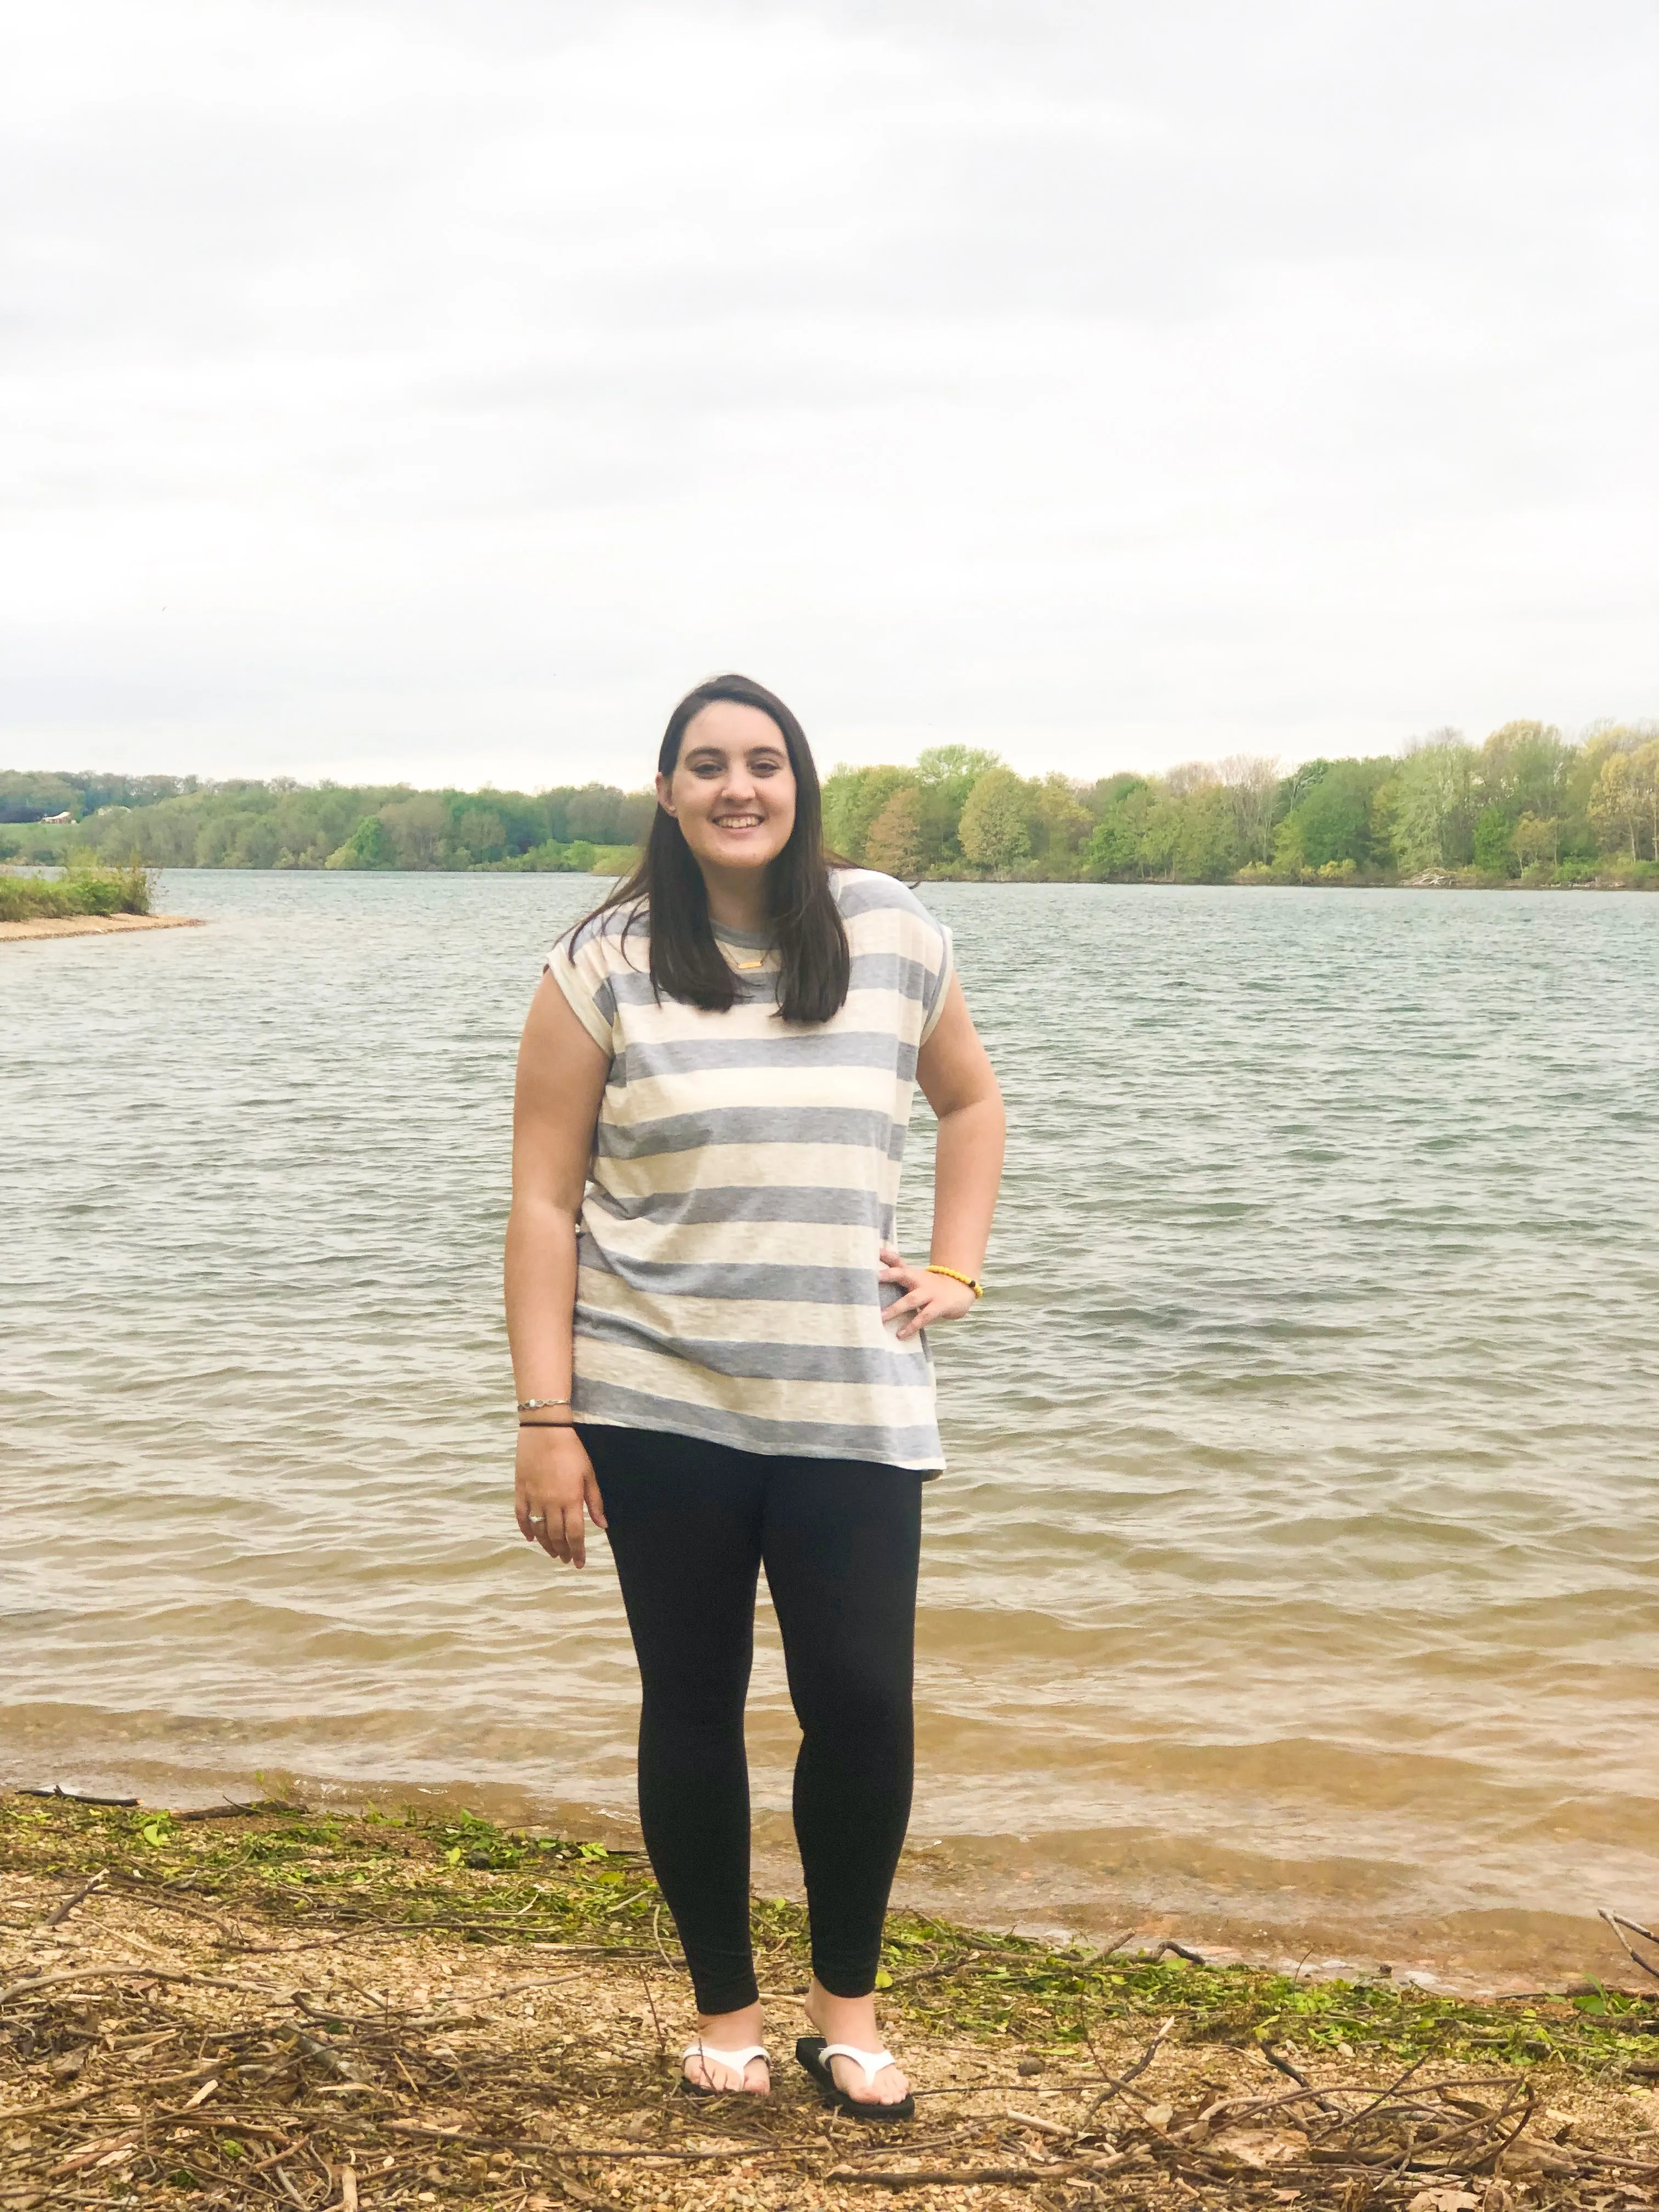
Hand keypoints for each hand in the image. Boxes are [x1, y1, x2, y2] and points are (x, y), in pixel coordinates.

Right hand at [515, 1424, 606, 1567]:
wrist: (545, 1430)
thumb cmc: (572, 1450)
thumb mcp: (589, 1474)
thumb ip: (595, 1501)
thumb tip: (602, 1525)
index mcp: (571, 1500)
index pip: (575, 1534)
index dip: (577, 1551)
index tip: (579, 1563)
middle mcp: (551, 1503)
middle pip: (556, 1536)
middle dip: (563, 1551)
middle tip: (567, 1559)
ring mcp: (533, 1498)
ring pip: (538, 1529)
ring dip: (546, 1544)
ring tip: (553, 1553)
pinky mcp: (520, 1490)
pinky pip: (520, 1516)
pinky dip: (525, 1529)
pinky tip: (530, 1538)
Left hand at [877, 1242, 977, 1340]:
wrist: (960, 1290)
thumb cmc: (929, 1284)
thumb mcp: (913, 1275)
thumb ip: (895, 1266)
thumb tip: (877, 1253)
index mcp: (911, 1273)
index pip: (896, 1262)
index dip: (885, 1257)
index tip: (873, 1253)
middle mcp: (919, 1280)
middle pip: (903, 1274)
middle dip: (889, 1275)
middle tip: (874, 1278)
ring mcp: (930, 1293)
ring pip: (911, 1300)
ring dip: (895, 1309)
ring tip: (881, 1317)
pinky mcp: (939, 1307)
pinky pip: (924, 1317)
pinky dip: (912, 1326)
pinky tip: (900, 1334)